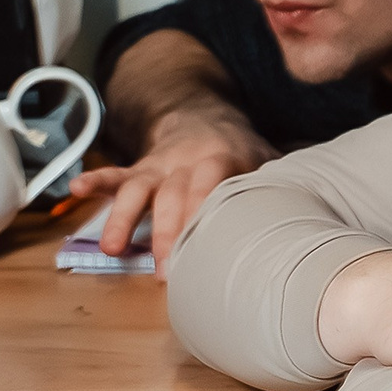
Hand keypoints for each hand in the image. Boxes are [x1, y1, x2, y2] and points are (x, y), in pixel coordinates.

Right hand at [69, 113, 275, 275]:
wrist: (205, 118)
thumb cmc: (240, 152)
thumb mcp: (265, 157)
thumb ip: (281, 178)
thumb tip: (315, 199)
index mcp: (219, 158)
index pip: (209, 186)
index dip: (202, 213)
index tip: (200, 247)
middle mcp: (184, 162)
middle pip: (172, 197)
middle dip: (166, 234)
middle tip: (165, 273)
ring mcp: (158, 167)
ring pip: (137, 189)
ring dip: (122, 218)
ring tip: (111, 249)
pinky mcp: (139, 170)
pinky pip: (115, 174)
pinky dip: (95, 182)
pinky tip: (76, 191)